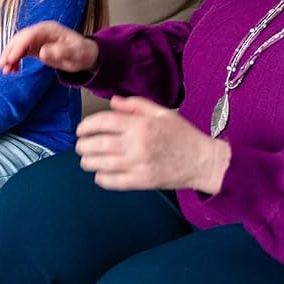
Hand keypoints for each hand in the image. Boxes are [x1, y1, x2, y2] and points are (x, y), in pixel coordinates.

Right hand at [0, 21, 98, 74]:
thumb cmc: (82, 53)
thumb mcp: (75, 53)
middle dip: (10, 51)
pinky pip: (20, 52)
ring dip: (9, 56)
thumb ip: (60, 52)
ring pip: (17, 45)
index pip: (29, 35)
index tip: (11, 59)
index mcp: (49, 29)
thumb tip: (42, 52)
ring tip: (5, 70)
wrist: (85, 55)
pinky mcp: (35, 47)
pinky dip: (14, 60)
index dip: (19, 46)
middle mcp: (40, 32)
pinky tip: (12, 69)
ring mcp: (36, 39)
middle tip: (3, 66)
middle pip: (20, 38)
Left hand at [76, 96, 229, 192]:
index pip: (103, 122)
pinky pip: (113, 182)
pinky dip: (101, 178)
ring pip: (101, 164)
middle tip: (81, 145)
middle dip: (83, 145)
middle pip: (97, 144)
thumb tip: (113, 101)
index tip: (80, 129)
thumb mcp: (162, 113)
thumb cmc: (183, 135)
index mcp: (141, 125)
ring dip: (88, 161)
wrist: (203, 161)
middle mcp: (136, 144)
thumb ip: (136, 105)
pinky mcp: (141, 182)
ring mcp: (138, 165)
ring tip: (86, 159)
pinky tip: (100, 174)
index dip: (86, 125)